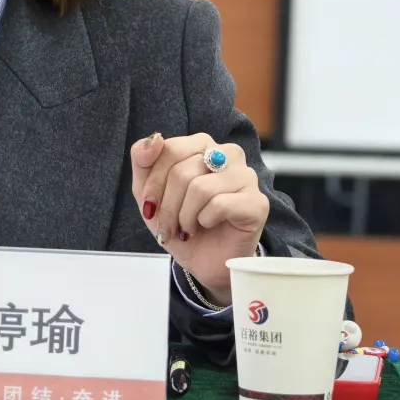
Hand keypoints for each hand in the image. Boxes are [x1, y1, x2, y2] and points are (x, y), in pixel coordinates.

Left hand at [130, 132, 268, 305]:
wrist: (204, 260)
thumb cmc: (179, 222)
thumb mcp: (148, 191)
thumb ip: (143, 159)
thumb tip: (155, 138)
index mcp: (202, 145)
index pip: (170, 149)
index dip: (154, 182)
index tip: (150, 206)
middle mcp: (228, 154)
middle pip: (182, 171)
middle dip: (167, 206)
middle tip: (168, 226)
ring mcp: (246, 176)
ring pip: (200, 188)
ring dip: (185, 216)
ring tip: (187, 228)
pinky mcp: (257, 202)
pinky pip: (220, 204)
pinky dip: (205, 220)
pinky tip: (208, 225)